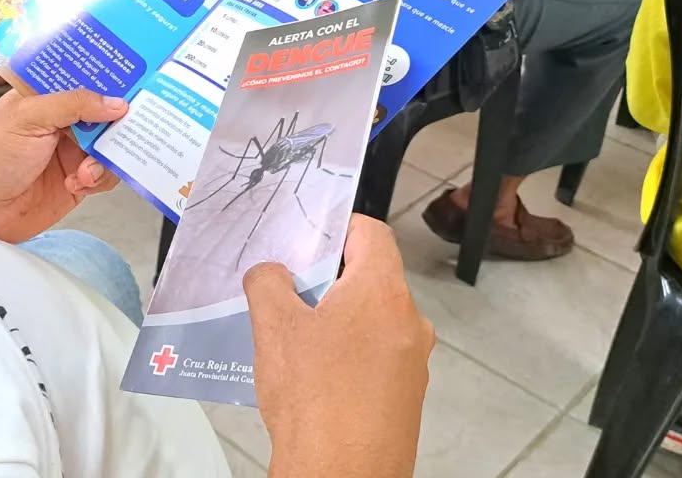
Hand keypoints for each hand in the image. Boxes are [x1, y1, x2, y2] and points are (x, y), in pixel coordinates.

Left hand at [0, 89, 123, 242]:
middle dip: (117, 124)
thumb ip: (73, 105)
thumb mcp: (29, 117)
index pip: (86, 82)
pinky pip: (104, 177)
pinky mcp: (75, 183)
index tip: (137, 85)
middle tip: (126, 130)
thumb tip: (115, 102)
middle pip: (105, 116)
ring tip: (85, 169)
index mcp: (46, 97)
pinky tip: (79, 183)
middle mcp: (61, 122)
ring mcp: (69, 153)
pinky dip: (99, 180)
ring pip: (109, 148)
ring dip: (105, 158)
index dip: (111, 82)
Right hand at [245, 216, 432, 477]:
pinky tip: (313, 375)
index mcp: (383, 293)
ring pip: (371, 319)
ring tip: (294, 337)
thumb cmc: (312, 397)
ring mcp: (413, 361)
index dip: (337, 227)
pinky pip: (376, 355)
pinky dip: (348, 353)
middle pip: (370, 277)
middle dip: (327, 279)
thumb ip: (268, 282)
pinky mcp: (406, 395)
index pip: (371, 233)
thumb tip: (272, 273)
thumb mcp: (274, 326)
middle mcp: (410, 321)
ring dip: (336, 319)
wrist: (342, 476)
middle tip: (288, 289)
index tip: (305, 239)